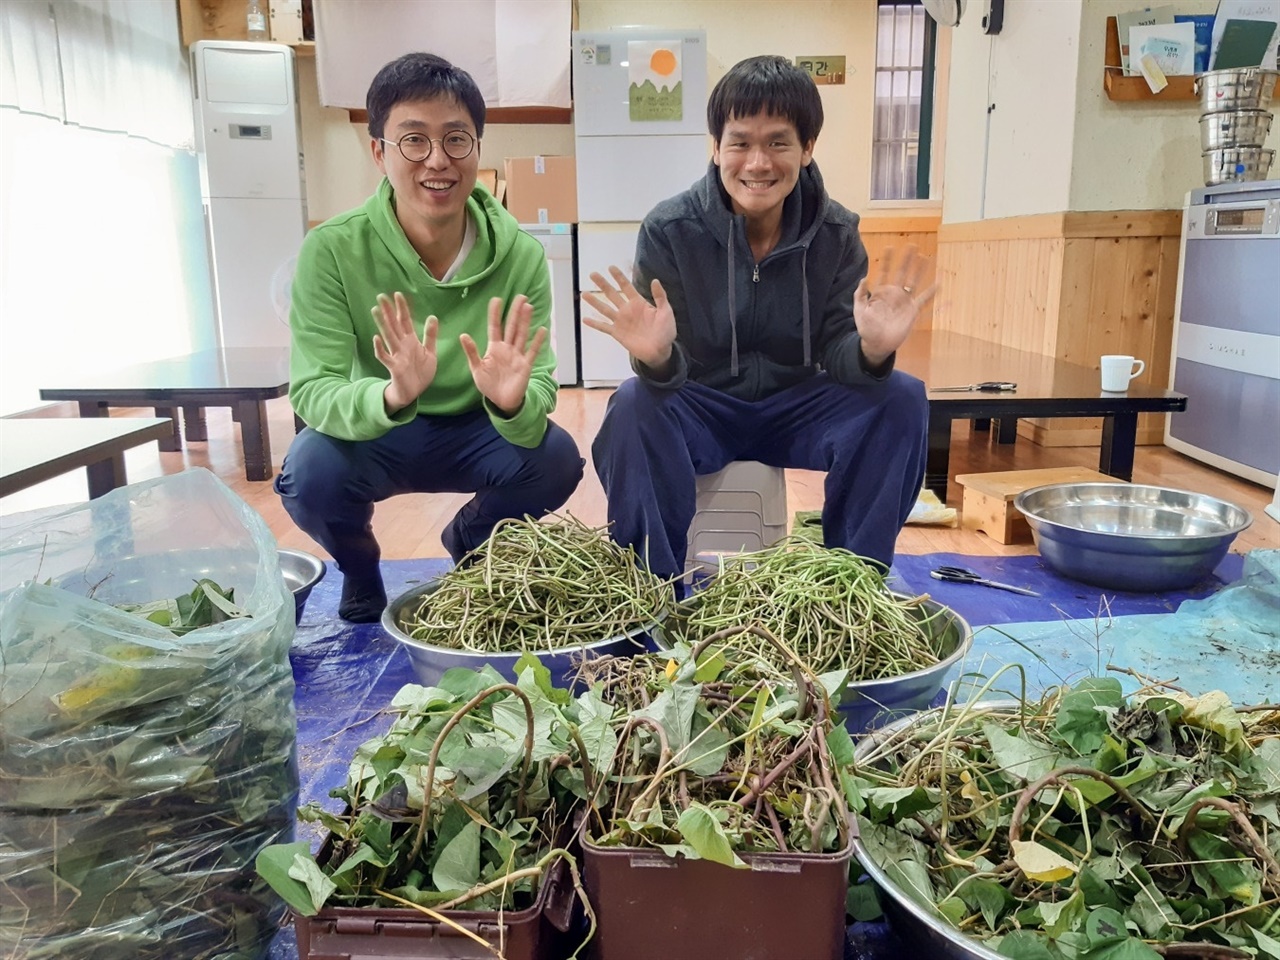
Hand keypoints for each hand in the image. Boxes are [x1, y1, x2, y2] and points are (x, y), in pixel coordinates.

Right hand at [373, 291, 437, 413]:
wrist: (415, 392)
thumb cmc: (421, 372)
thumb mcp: (430, 352)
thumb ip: (430, 335)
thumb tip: (432, 316)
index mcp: (411, 341)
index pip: (405, 321)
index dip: (402, 308)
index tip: (397, 294)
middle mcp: (402, 346)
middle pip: (394, 325)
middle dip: (388, 311)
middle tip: (381, 296)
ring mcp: (397, 355)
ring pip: (388, 336)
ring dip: (382, 324)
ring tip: (375, 310)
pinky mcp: (394, 367)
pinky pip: (385, 357)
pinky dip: (380, 348)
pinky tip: (376, 338)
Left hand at [459, 295, 545, 416]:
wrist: (501, 401)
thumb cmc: (488, 385)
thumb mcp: (476, 368)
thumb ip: (472, 352)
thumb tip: (463, 335)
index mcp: (494, 348)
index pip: (495, 327)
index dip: (495, 314)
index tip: (496, 299)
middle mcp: (507, 349)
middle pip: (512, 326)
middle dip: (515, 312)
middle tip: (520, 296)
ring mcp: (517, 356)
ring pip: (521, 335)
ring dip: (525, 321)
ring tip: (528, 307)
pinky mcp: (525, 365)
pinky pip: (532, 351)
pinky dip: (537, 342)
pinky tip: (542, 330)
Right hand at [582, 266, 675, 369]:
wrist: (660, 351)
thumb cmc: (666, 331)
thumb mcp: (666, 311)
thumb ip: (660, 297)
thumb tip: (655, 280)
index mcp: (638, 303)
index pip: (626, 287)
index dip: (619, 277)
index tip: (610, 267)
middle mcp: (627, 310)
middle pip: (612, 294)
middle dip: (602, 284)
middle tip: (592, 274)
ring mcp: (621, 322)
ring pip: (605, 309)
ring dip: (594, 302)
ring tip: (584, 294)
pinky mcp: (617, 333)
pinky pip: (603, 327)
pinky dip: (594, 323)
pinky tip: (584, 319)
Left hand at [853, 245, 937, 367]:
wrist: (877, 344)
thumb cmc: (866, 328)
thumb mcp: (859, 311)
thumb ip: (860, 295)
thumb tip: (864, 278)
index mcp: (880, 292)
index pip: (884, 272)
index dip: (886, 260)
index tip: (890, 247)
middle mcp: (894, 293)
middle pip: (901, 273)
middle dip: (906, 259)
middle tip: (911, 245)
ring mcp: (904, 301)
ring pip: (913, 282)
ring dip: (919, 270)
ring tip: (924, 257)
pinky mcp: (912, 310)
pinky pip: (924, 300)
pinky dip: (932, 292)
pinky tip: (939, 283)